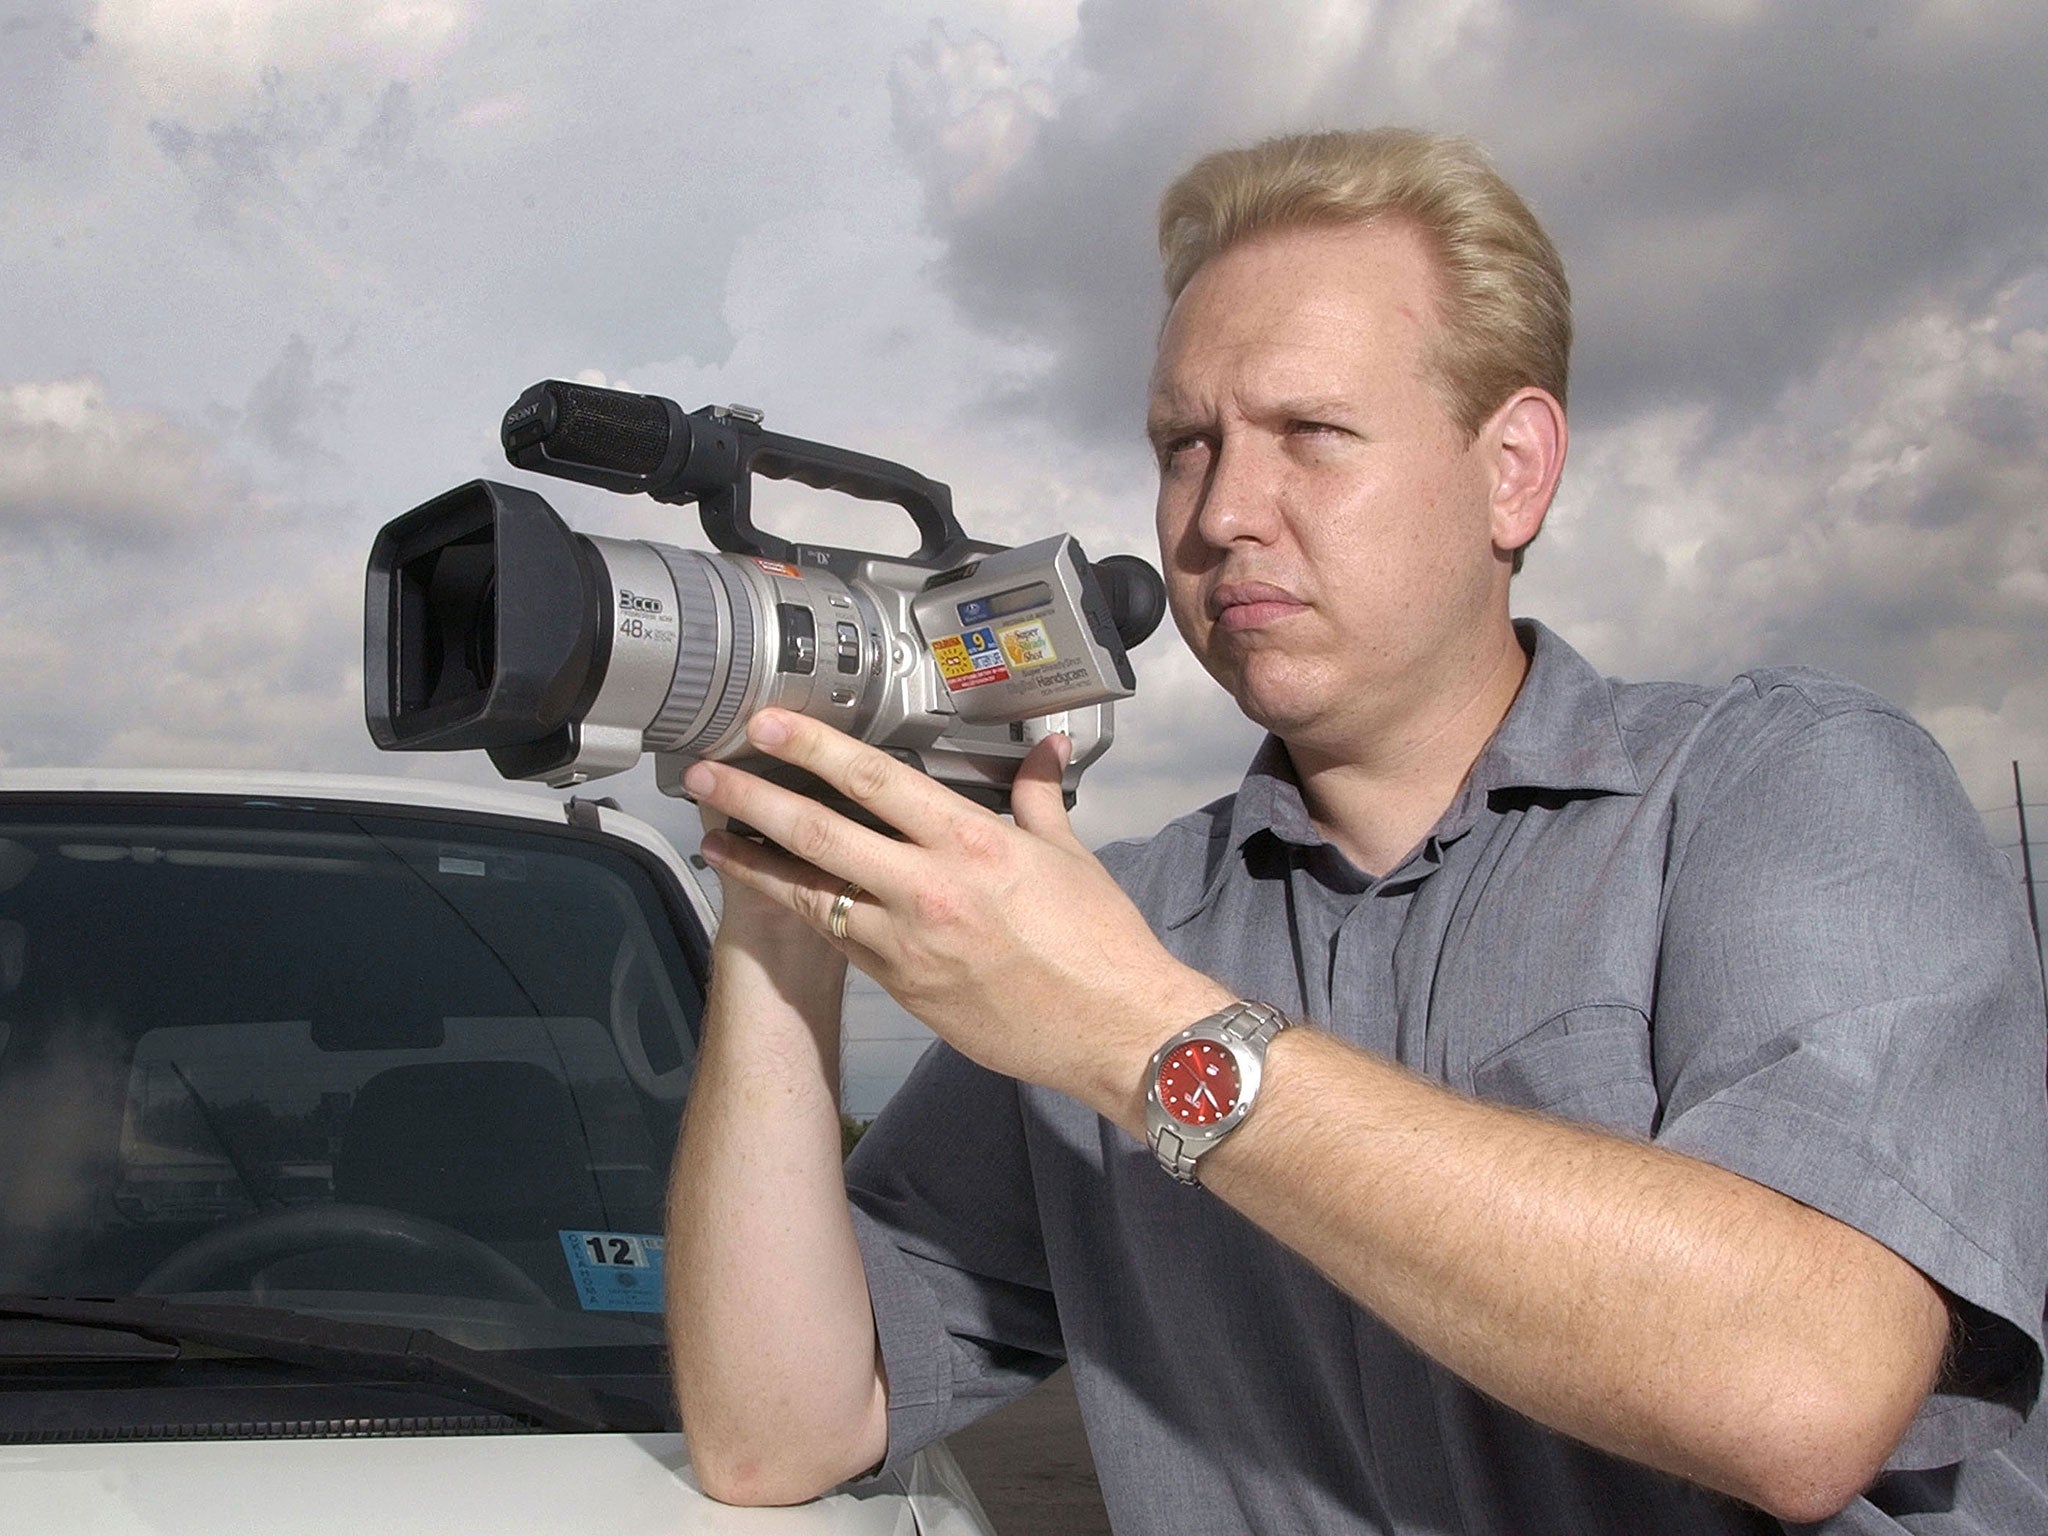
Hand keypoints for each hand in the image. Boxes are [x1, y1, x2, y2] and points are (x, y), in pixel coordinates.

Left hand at [682, 710, 1230, 1122]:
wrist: (1113, 1030)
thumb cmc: (1099, 941)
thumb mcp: (1069, 855)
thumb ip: (1038, 796)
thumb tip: (1043, 746)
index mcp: (972, 842)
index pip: (874, 780)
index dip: (813, 747)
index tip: (769, 722)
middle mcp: (929, 888)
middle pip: (819, 832)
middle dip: (753, 799)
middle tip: (705, 773)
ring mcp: (908, 943)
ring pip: (811, 894)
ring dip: (755, 863)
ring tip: (713, 837)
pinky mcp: (902, 987)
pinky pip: (839, 938)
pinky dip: (800, 911)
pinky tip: (774, 893)